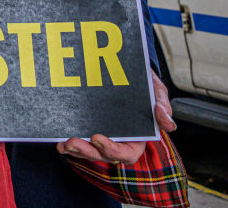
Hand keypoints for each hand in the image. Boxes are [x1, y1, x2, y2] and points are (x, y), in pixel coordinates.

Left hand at [56, 68, 175, 164]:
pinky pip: (79, 140)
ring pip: (89, 150)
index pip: (126, 153)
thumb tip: (169, 124)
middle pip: (102, 155)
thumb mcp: (157, 92)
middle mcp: (118, 141)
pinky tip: (58, 140)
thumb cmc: (144, 86)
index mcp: (136, 139)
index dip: (111, 150)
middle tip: (72, 142)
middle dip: (87, 151)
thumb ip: (162, 107)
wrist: (126, 71)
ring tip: (63, 144)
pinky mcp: (88, 128)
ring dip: (75, 149)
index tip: (97, 137)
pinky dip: (69, 144)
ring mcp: (102, 135)